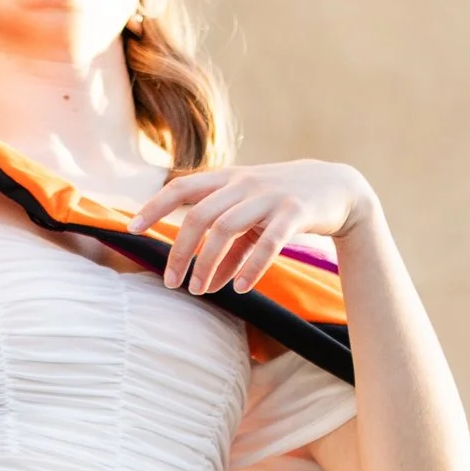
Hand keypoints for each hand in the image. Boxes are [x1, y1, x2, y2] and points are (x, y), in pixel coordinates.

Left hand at [126, 159, 378, 293]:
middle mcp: (244, 183)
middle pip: (199, 215)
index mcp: (228, 179)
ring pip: (227, 229)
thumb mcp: (253, 220)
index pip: (182, 187)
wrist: (338, 188)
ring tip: (200, 291)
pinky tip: (241, 288)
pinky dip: (251, 266)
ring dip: (208, 263)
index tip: (131, 229)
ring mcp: (270, 196)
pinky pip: (268, 242)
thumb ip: (229, 249)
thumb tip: (208, 282)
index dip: (154, 206)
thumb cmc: (284, 205)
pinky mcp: (295, 213)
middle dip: (180, 251)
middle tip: (170, 282)